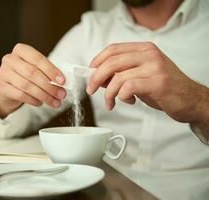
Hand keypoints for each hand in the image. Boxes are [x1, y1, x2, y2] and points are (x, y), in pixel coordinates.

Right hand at [0, 43, 66, 117]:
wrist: (8, 89)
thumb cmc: (26, 76)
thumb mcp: (36, 69)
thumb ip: (48, 73)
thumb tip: (62, 82)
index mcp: (21, 50)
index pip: (38, 59)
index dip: (51, 70)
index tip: (62, 81)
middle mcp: (10, 59)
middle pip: (32, 73)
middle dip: (49, 85)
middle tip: (61, 94)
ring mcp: (3, 73)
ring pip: (27, 86)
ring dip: (44, 95)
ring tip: (54, 102)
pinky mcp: (1, 87)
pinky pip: (21, 95)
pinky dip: (34, 100)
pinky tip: (41, 102)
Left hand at [87, 42, 208, 123]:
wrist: (190, 100)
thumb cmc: (162, 88)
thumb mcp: (140, 76)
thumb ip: (121, 73)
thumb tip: (98, 77)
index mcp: (144, 49)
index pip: (113, 48)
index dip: (97, 60)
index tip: (90, 72)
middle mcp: (149, 54)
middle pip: (111, 62)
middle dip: (96, 77)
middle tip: (91, 90)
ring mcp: (154, 67)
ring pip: (118, 77)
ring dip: (109, 93)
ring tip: (111, 102)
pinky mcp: (158, 82)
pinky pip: (128, 88)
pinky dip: (122, 97)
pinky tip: (130, 102)